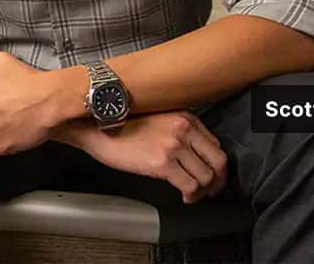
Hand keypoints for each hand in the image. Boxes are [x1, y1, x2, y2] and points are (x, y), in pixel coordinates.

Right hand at [59, 111, 228, 204]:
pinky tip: (186, 197)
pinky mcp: (162, 162)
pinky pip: (190, 185)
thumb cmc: (118, 122)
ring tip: (195, 195)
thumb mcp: (155, 116)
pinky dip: (192, 196)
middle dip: (219, 179)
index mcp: (184, 116)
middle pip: (218, 160)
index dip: (215, 162)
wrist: (95, 125)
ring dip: (204, 191)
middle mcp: (183, 129)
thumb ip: (176, 129)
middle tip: (213, 189)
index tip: (211, 171)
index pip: (214, 143)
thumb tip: (189, 151)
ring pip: (206, 176)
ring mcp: (174, 145)